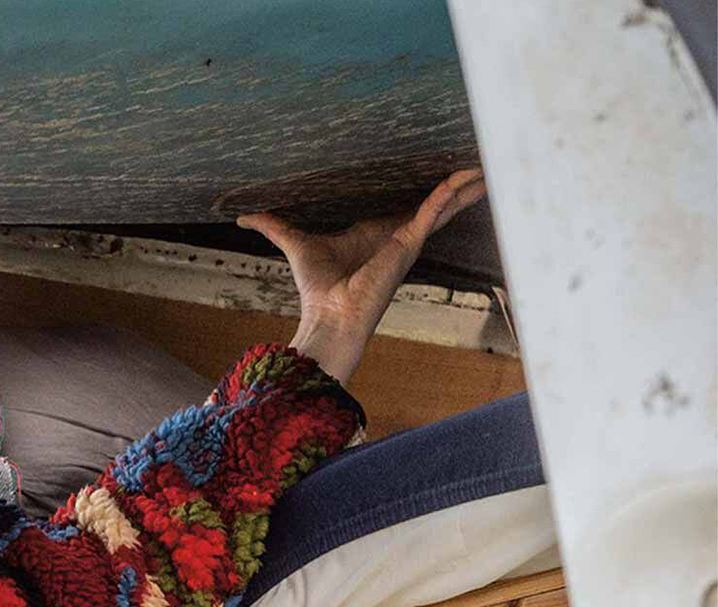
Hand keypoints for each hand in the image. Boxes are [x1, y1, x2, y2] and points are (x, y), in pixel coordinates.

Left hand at [237, 169, 487, 382]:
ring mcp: (408, 240)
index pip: (411, 207)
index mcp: (380, 235)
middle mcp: (399, 237)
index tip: (445, 171)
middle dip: (457, 187)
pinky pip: (434, 211)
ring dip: (465, 186)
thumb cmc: (317, 289)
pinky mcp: (409, 243)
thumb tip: (244, 217)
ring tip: (488, 165)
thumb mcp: (294, 244)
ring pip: (443, 205)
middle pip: (436, 205)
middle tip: (480, 164)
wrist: (329, 317)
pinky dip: (450, 193)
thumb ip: (274, 227)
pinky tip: (467, 176)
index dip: (429, 191)